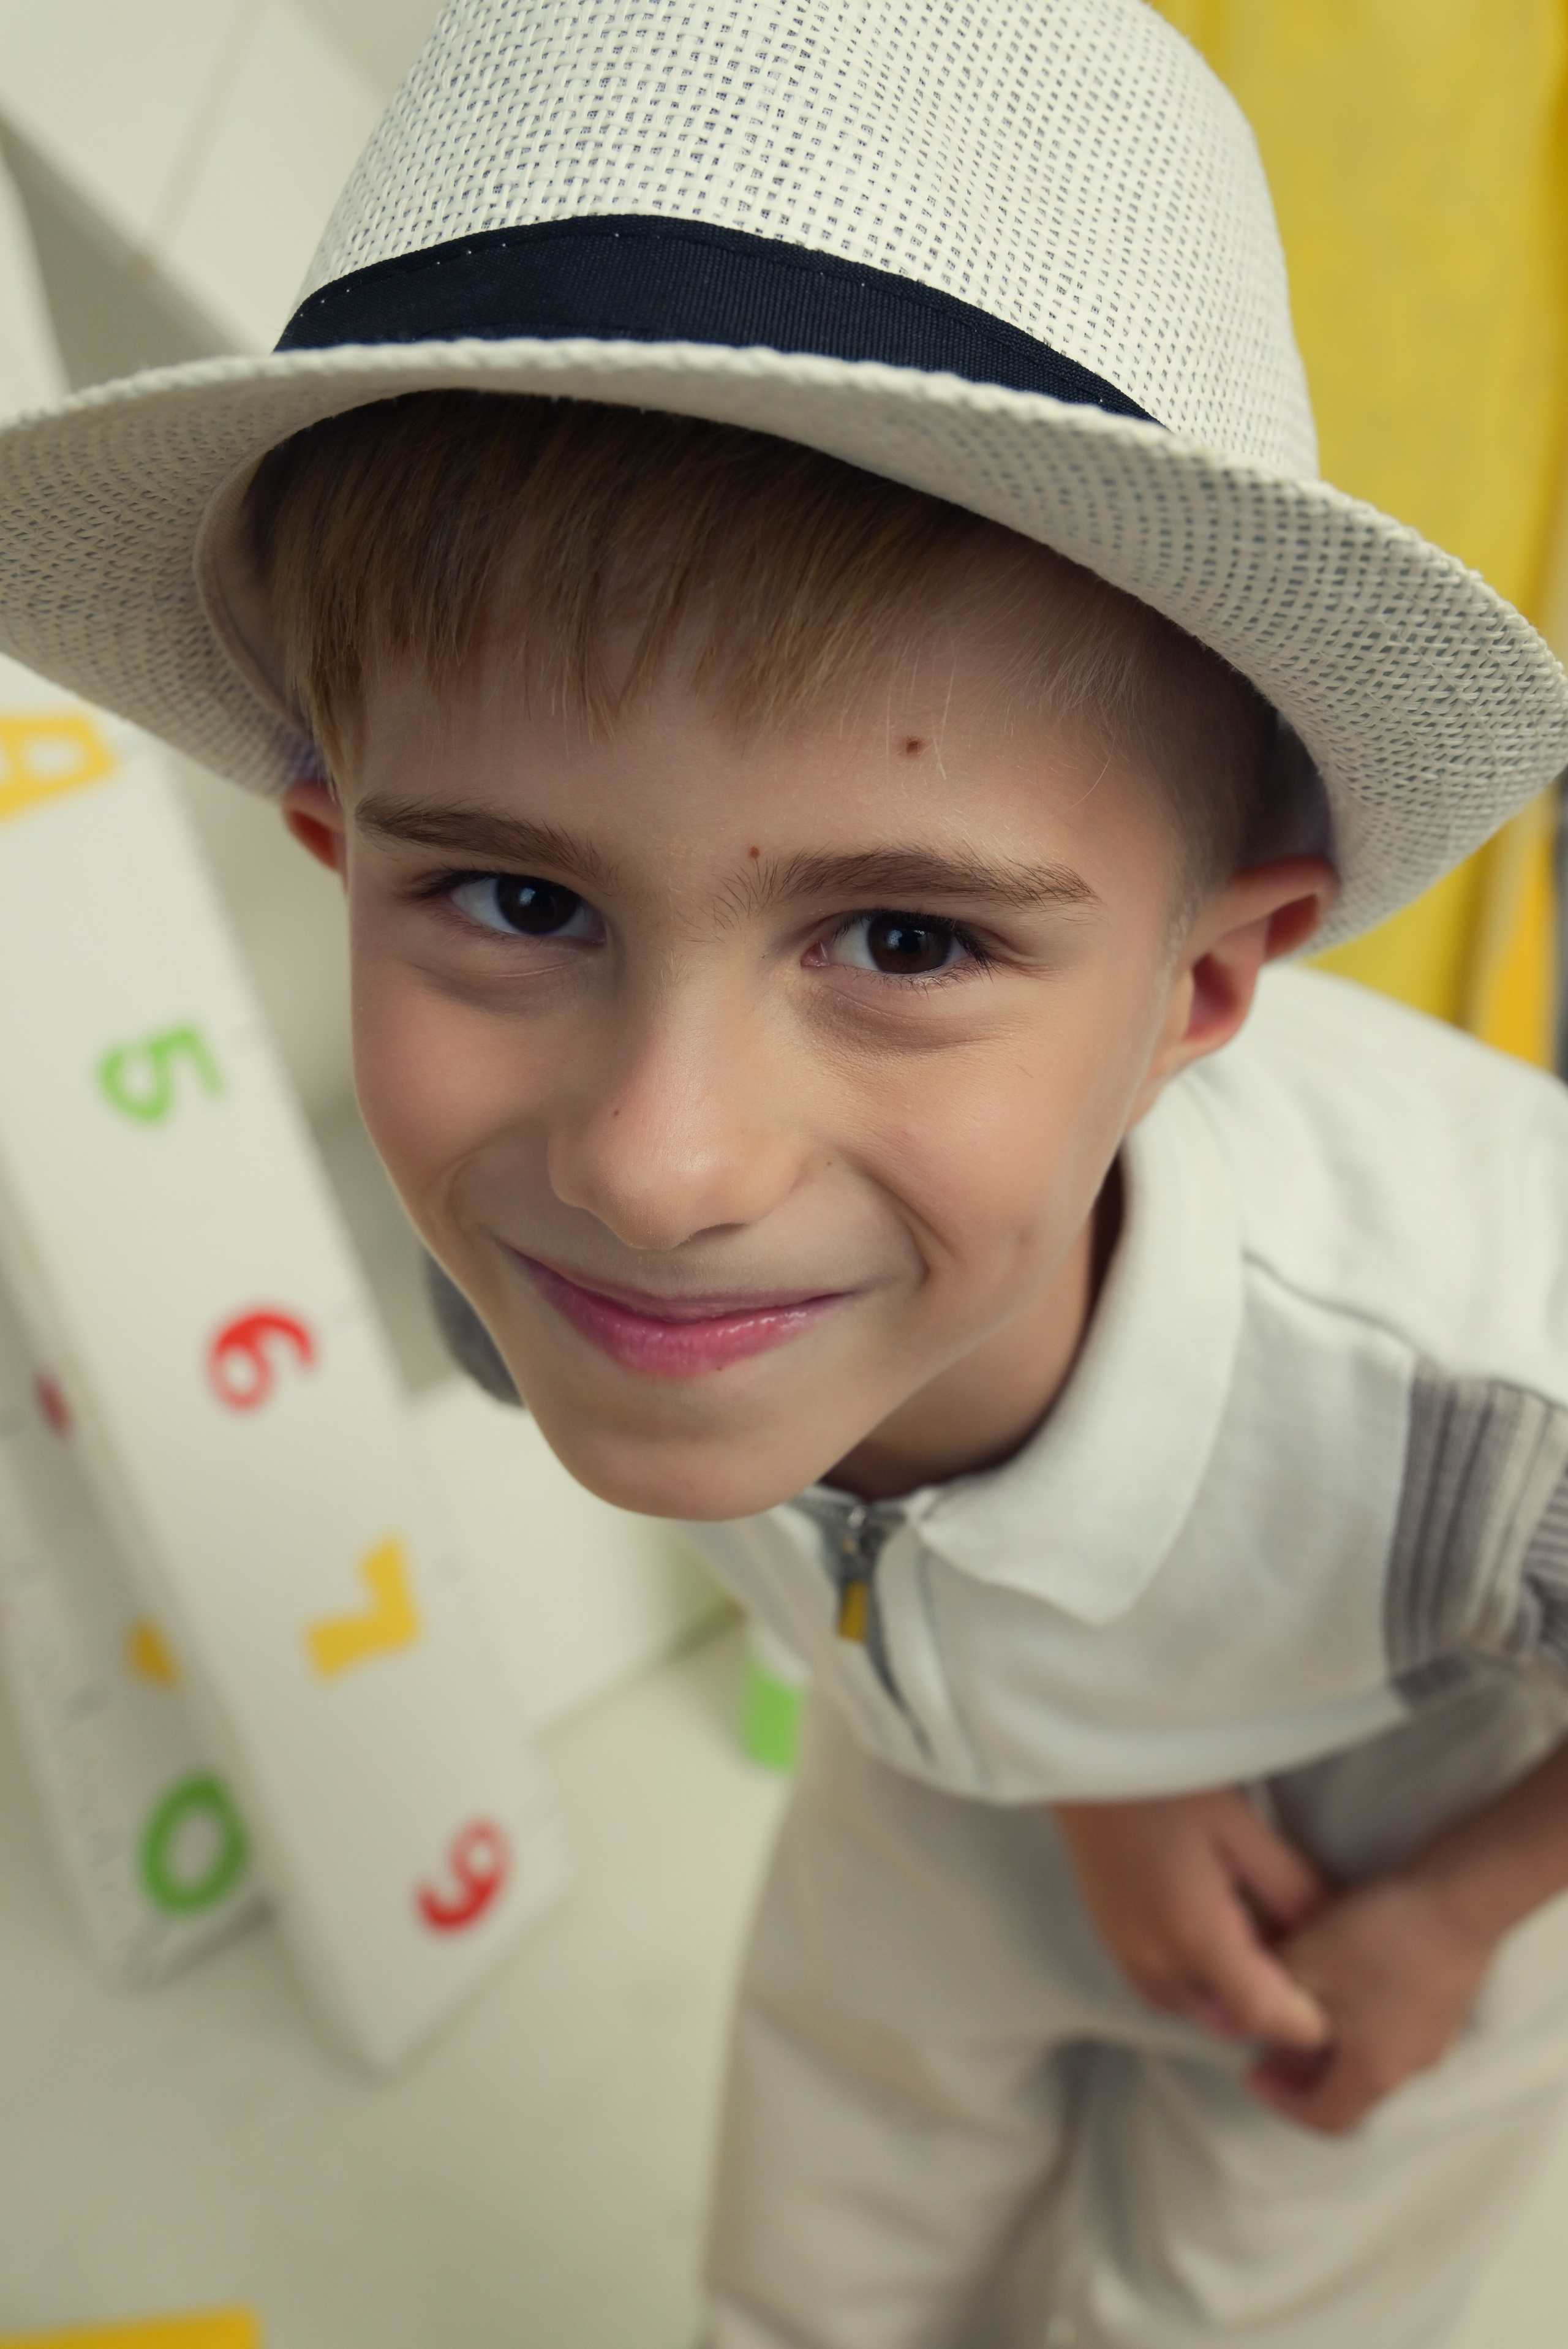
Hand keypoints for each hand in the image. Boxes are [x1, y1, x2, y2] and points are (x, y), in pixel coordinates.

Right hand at [1053, 1787, 1330, 2048]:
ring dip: (1230, 1998)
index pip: (1259, 2014)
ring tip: (1259, 1945)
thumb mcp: (1243, 1826)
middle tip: (1300, 1970)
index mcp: (1193, 1931)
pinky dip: (1197, 1982)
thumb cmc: (1169, 1784)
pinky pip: (1164, 1990)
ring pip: (1194, 2010)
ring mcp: (1125, 1954)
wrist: (1090, 1759)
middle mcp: (1153, 1958)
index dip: (1302, 2023)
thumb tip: (1325, 1939)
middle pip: (1227, 2021)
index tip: (1331, 2009)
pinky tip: (1215, 1933)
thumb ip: (1290, 1889)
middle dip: (1268, 2012)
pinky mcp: (1110, 1941)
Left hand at [1248, 1872, 1494, 2133]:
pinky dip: (1358, 2019)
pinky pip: (1392, 2029)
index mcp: (1376, 2071)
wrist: (1462, 1897)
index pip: (1326, 2117)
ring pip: (1370, 2057)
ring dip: (1331, 2041)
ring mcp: (1434, 2036)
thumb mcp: (1307, 1961)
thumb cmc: (1385, 1935)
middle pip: (1348, 2090)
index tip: (1253, 2070)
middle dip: (1302, 2070)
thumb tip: (1223, 2026)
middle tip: (1271, 2037)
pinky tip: (1340, 1975)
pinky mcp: (1444, 2004)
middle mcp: (1410, 2065)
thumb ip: (1262, 1997)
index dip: (1281, 2100)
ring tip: (1301, 2000)